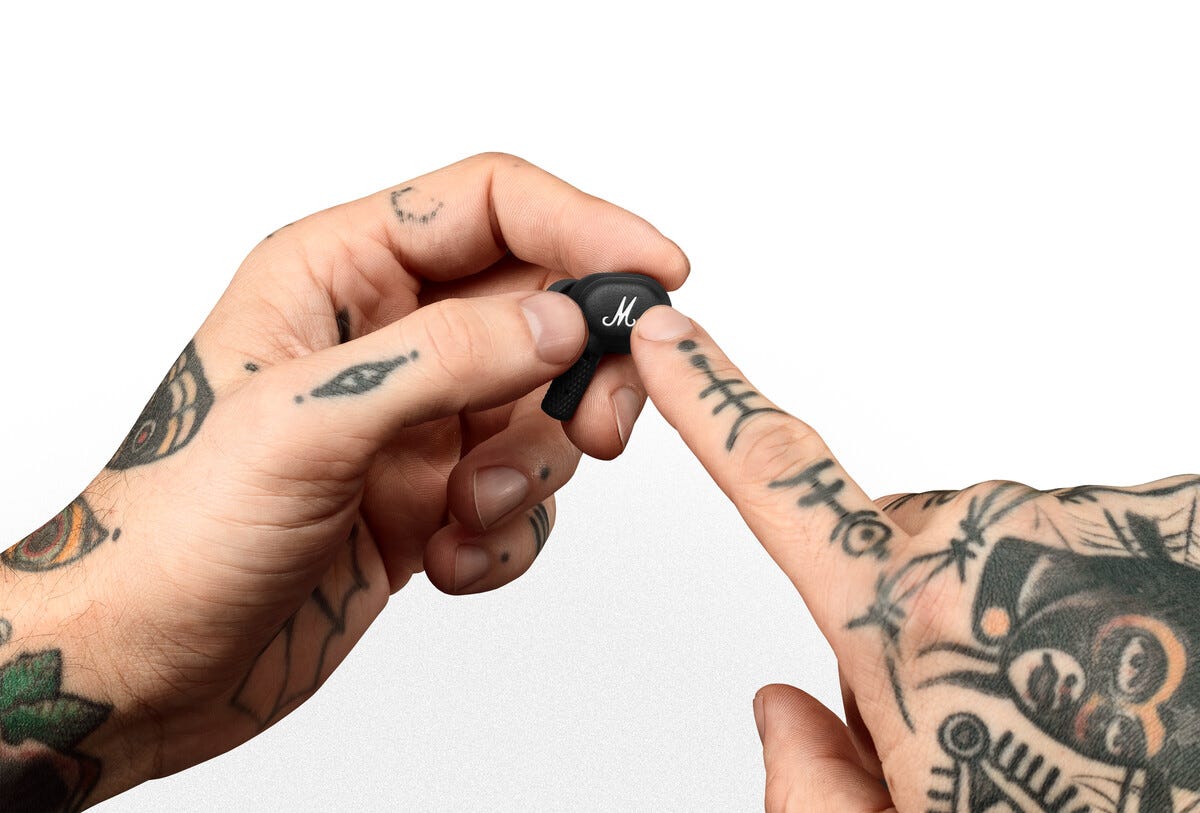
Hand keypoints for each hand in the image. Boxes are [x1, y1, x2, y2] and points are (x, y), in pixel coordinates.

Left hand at [0, 153, 686, 809]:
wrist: (145, 665)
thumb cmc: (177, 535)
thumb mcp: (305, 425)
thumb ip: (444, 359)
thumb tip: (560, 324)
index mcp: (336, 277)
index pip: (488, 206)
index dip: (583, 226)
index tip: (657, 273)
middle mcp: (383, 337)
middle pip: (538, 305)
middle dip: (581, 369)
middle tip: (605, 425)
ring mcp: (413, 419)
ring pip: (541, 406)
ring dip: (532, 470)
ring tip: (466, 516)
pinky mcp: (429, 494)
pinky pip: (523, 492)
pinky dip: (508, 532)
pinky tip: (445, 560)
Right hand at [631, 306, 1198, 812]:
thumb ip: (813, 786)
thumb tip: (784, 711)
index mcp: (910, 622)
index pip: (776, 481)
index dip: (708, 399)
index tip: (670, 338)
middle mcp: (992, 543)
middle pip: (899, 551)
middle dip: (912, 620)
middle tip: (981, 719)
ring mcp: (1086, 521)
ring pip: (995, 553)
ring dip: (1005, 617)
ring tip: (1070, 712)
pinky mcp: (1163, 512)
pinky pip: (1073, 546)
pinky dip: (1077, 599)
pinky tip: (1120, 675)